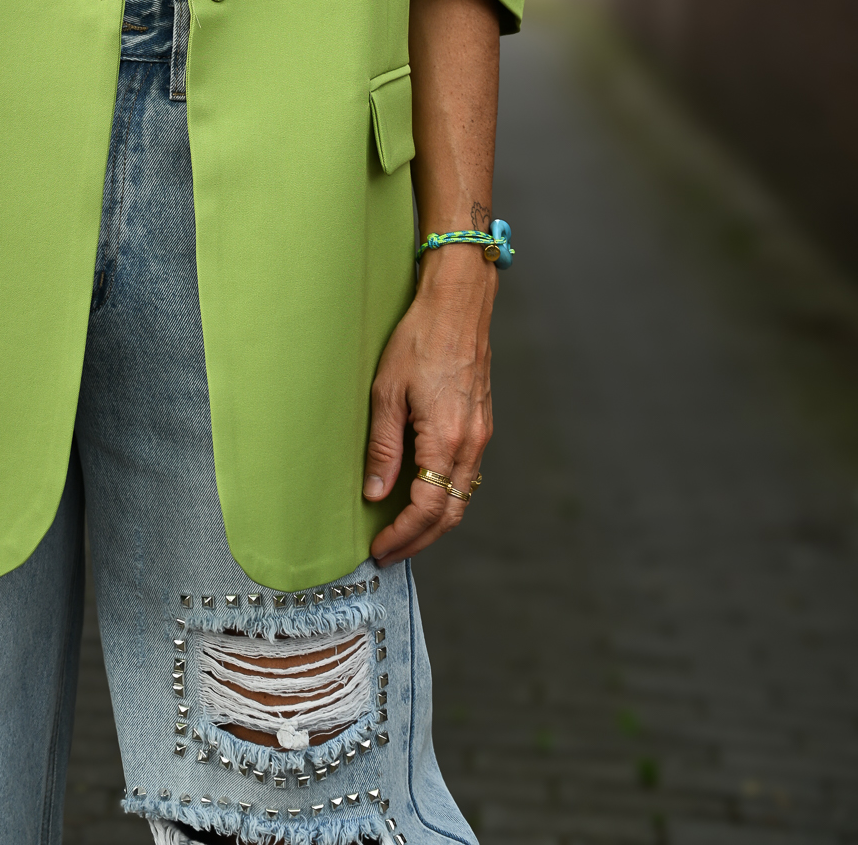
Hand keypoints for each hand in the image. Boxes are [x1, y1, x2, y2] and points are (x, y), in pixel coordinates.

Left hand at [362, 251, 494, 562]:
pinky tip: (422, 493)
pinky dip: (446, 495)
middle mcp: (471, 443)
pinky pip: (467, 473)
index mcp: (447, 440)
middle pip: (451, 513)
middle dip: (419, 539)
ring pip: (462, 496)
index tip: (380, 549)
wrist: (457, 304)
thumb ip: (383, 448)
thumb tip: (376, 494)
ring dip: (434, 521)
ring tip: (402, 531)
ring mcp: (481, 434)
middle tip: (389, 552)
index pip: (428, 509)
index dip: (403, 536)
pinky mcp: (481, 422)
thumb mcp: (387, 392)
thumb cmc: (419, 339)